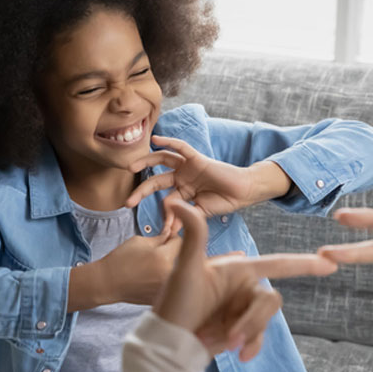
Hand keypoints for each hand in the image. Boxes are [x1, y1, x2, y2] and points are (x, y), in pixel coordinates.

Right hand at [98, 230, 181, 304]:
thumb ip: (161, 237)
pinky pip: (172, 284)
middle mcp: (169, 275)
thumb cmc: (120, 259)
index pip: (181, 241)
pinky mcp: (163, 297)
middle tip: (160, 251)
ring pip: (179, 271)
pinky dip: (166, 279)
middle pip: (183, 257)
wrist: (107, 283)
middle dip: (174, 251)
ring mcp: (167, 289)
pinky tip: (152, 277)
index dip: (172, 237)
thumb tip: (173, 233)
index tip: (165, 238)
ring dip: (172, 265)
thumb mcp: (140, 241)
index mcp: (164, 258)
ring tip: (155, 265)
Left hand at [126, 135, 292, 230]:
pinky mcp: (197, 158)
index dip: (163, 216)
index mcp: (183, 192)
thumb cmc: (225, 201)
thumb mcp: (201, 213)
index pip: (165, 201)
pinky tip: (156, 139)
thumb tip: (170, 231)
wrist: (245, 192)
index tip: (162, 231)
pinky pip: (181, 147)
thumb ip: (185, 218)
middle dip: (141, 191)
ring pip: (162, 160)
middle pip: (156, 181)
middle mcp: (182, 178)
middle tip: (127, 202)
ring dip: (146, 162)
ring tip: (131, 167)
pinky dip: (168, 142)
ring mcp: (189, 167)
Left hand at [154, 198, 337, 360]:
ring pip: (265, 320)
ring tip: (221, 343)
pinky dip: (251, 345)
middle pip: (270, 300)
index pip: (277, 263)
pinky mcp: (242, 328)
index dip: (304, 263)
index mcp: (238, 269)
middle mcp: (245, 286)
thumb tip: (178, 202)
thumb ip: (193, 234)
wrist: (169, 339)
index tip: (330, 262)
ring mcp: (244, 308)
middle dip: (252, 320)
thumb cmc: (175, 302)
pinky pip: (259, 336)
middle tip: (230, 337)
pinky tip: (239, 354)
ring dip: (246, 333)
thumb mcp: (185, 267)